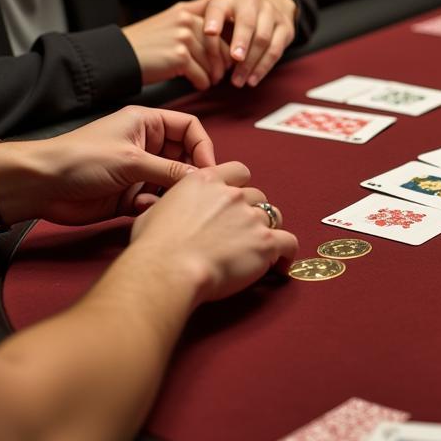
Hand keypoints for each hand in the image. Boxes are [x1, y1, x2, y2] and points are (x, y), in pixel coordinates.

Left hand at [0, 106, 220, 225]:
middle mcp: (146, 145)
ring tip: (168, 202)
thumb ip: (170, 170)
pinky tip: (142, 208)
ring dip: (173, 193)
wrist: (41, 185)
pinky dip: (154, 206)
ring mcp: (138, 171)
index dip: (203, 147)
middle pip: (185, 157)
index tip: (210, 170)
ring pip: (172, 182)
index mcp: (147, 123)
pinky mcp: (129, 195)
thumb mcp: (131, 160)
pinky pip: (155, 201)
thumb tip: (204, 179)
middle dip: (191, 174)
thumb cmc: (80, 159)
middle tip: (198, 191)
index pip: (190, 128)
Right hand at [122, 0, 225, 90]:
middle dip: (221, 64)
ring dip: (213, 76)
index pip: (217, 31)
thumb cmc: (144, 41)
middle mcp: (186, 22)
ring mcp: (183, 39)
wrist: (119, 56)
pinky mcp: (179, 57)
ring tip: (210, 81)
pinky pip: (202, 75)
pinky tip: (199, 85)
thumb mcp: (168, 17)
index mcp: (185, 13)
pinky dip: (202, 83)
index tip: (223, 60)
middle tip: (220, 74)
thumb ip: (192, 8)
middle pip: (217, 48)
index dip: (223, 48)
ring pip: (211, 63)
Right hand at [129, 163, 298, 304]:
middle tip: (242, 231)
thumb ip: (170, 206)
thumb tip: (164, 210)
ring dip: (269, 228)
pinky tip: (281, 265)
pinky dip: (287, 253)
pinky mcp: (265, 242)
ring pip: (274, 215)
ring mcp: (251, 217)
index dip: (239, 186)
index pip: (238, 171)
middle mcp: (232, 195)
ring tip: (260, 247)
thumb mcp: (152, 213)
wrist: (168, 268)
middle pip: (257, 195)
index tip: (236, 200)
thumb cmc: (154, 246)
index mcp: (206, 181)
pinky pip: (289, 242)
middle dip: (252, 211)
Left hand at [202, 0, 296, 88]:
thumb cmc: (232, 21)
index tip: (209, 33)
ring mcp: (271, 13)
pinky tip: (252, 80)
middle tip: (234, 59)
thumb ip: (205, 30)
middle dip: (241, 42)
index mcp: (229, 0)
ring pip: (263, 39)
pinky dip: (263, 67)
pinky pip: (275, 50)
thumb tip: (191, 47)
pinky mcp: (285, 28)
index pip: (218, 8)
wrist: (265, 10)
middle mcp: (252, 1)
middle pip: (247, 23)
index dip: (214, 20)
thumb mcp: (217, 19)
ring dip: (250, 62)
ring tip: (237, 82)